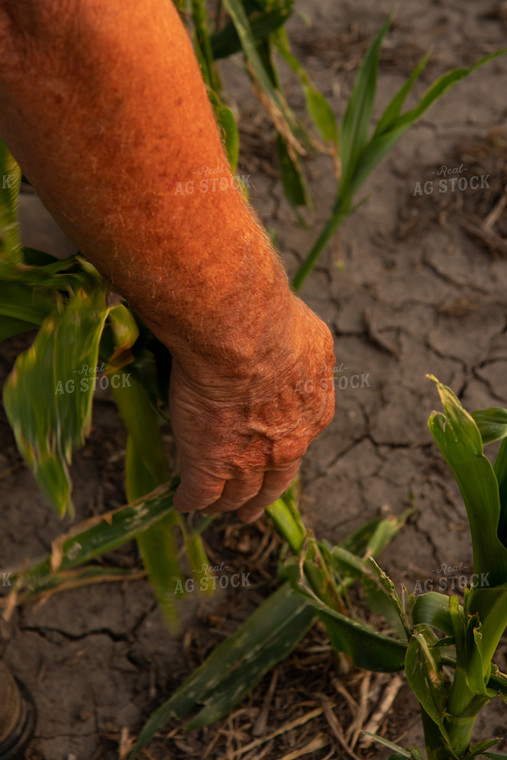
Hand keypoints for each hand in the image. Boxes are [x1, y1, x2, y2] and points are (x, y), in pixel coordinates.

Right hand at [169, 298, 334, 521]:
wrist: (241, 334)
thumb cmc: (275, 324)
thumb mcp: (311, 338)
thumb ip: (309, 356)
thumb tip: (306, 351)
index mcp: (312, 415)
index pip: (296, 445)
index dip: (280, 456)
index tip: (271, 461)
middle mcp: (287, 446)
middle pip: (272, 484)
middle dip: (260, 499)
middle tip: (249, 512)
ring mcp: (249, 461)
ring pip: (236, 495)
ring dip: (224, 505)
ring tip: (213, 510)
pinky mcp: (210, 465)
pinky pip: (199, 494)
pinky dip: (190, 501)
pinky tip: (182, 502)